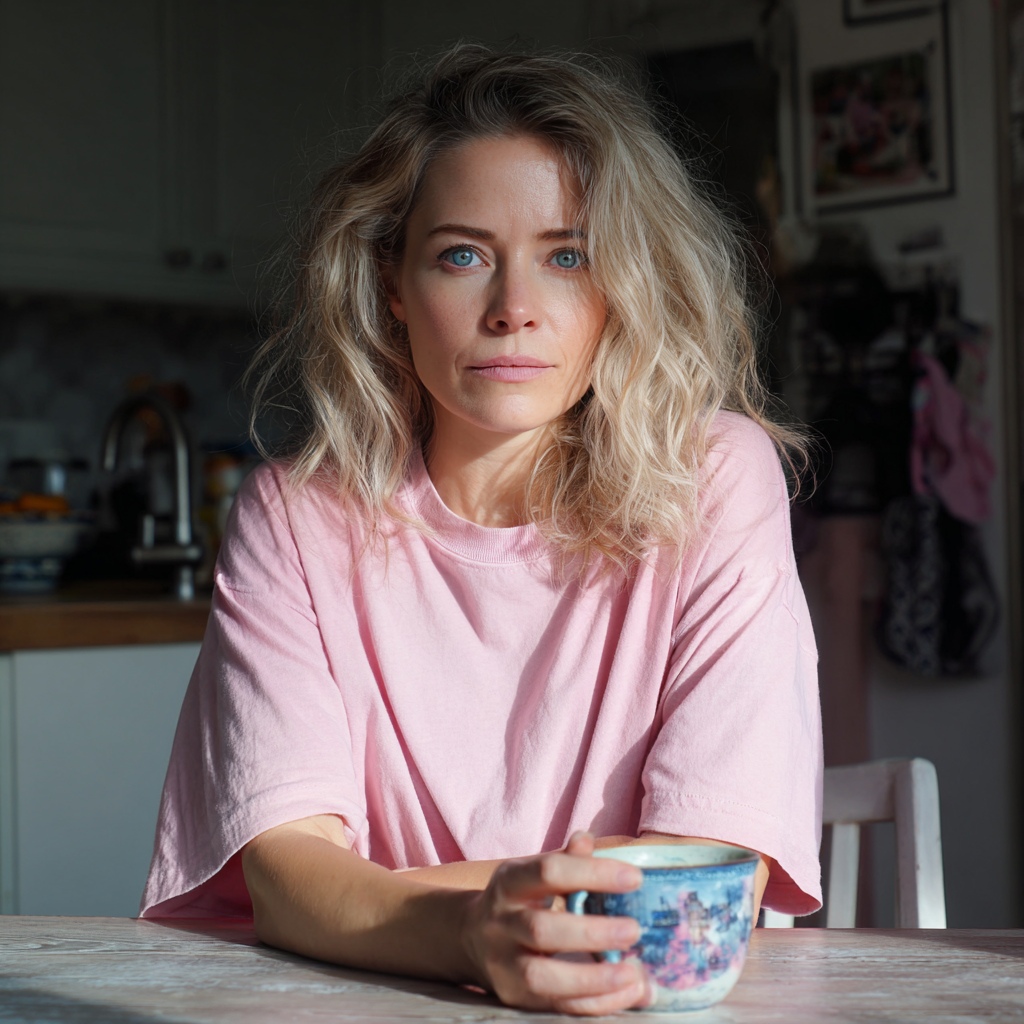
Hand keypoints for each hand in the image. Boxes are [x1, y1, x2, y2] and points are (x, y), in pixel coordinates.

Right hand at [458, 831, 651, 1015]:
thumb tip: (587, 840)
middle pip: (542, 929)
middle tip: (634, 929)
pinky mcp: (514, 996)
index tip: (634, 878)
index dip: (592, 872)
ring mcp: (503, 963)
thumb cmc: (518, 899)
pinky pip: (555, 1005)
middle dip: (592, 932)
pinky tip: (625, 992)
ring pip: (542, 976)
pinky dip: (594, 1002)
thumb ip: (564, 860)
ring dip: (593, 978)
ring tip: (633, 973)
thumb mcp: (533, 872)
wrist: (472, 937)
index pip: (549, 871)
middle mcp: (501, 922)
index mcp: (510, 882)